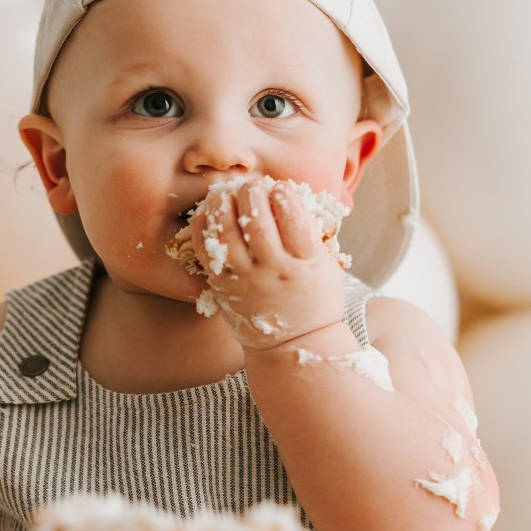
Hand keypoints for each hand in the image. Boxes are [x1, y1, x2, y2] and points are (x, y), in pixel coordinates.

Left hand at [191, 176, 346, 351]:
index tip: (280, 188)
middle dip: (252, 192)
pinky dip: (203, 228)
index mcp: (306, 262)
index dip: (283, 193)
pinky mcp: (222, 287)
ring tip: (226, 193)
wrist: (296, 345)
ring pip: (226, 234)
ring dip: (223, 205)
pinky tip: (208, 214)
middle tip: (252, 185)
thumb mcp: (328, 265)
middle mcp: (274, 270)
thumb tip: (300, 194)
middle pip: (255, 220)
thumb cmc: (315, 299)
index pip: (292, 216)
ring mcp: (245, 280)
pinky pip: (205, 252)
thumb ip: (315, 233)